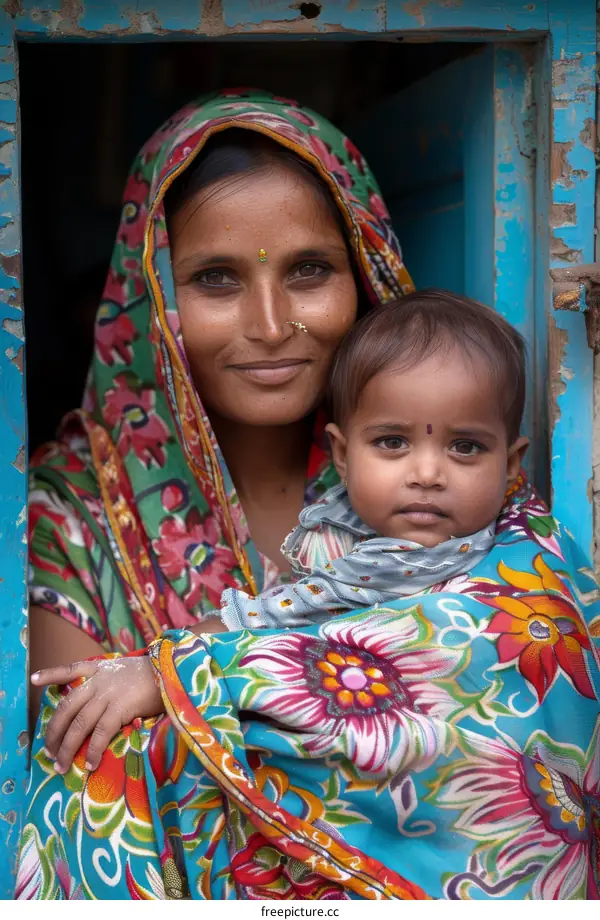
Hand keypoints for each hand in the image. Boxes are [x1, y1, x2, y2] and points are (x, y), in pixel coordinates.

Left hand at [31, 656, 163, 773]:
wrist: (174, 671)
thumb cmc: (155, 675)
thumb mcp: (128, 671)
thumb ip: (111, 682)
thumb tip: (99, 701)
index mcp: (100, 670)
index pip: (70, 669)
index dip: (51, 675)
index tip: (34, 680)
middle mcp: (99, 681)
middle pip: (67, 707)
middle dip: (54, 731)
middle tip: (50, 751)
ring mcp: (108, 694)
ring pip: (79, 724)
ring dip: (68, 747)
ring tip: (62, 765)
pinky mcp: (120, 707)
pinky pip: (101, 733)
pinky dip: (94, 751)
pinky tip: (91, 764)